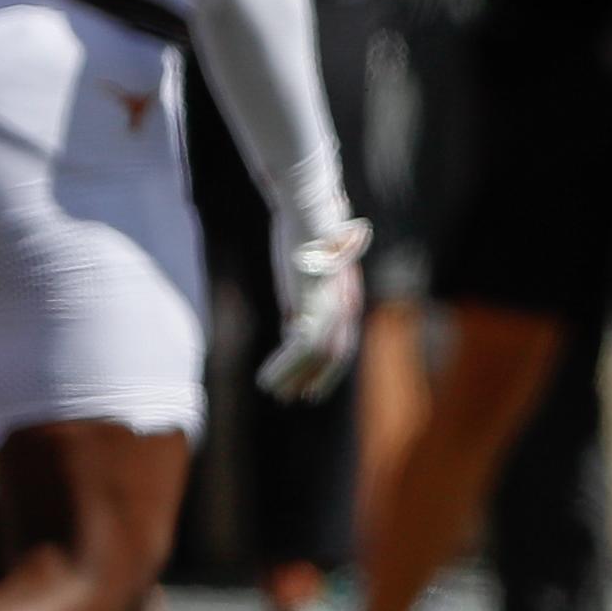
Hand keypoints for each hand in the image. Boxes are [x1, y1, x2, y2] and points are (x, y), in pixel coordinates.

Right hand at [259, 215, 373, 401]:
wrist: (308, 212)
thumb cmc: (304, 237)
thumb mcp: (304, 279)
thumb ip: (303, 304)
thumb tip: (292, 328)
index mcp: (345, 299)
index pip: (342, 345)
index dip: (328, 370)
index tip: (312, 390)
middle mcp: (345, 305)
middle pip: (335, 354)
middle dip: (316, 378)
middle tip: (295, 397)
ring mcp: (332, 304)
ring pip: (316, 355)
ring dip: (292, 376)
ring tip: (272, 390)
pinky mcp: (315, 301)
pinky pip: (299, 345)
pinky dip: (283, 365)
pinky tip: (266, 377)